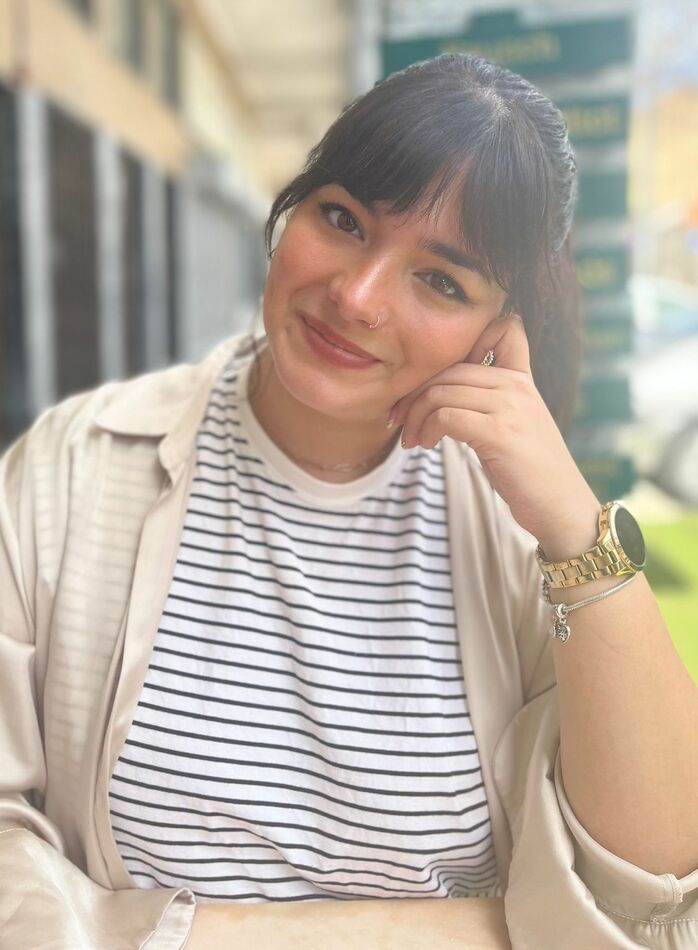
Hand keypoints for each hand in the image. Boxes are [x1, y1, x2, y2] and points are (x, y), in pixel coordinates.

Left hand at [389, 313, 599, 547]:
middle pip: (448, 369)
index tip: (437, 380)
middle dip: (414, 394)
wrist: (560, 507)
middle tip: (398, 419)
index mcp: (522, 379)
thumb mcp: (512, 425)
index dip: (468, 339)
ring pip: (440, 392)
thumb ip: (486, 403)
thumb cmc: (529, 472)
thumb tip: (437, 397)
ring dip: (415, 417)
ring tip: (411, 439)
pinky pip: (446, 416)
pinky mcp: (499, 433)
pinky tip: (425, 445)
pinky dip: (426, 430)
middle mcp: (517, 386)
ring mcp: (509, 407)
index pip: (503, 329)